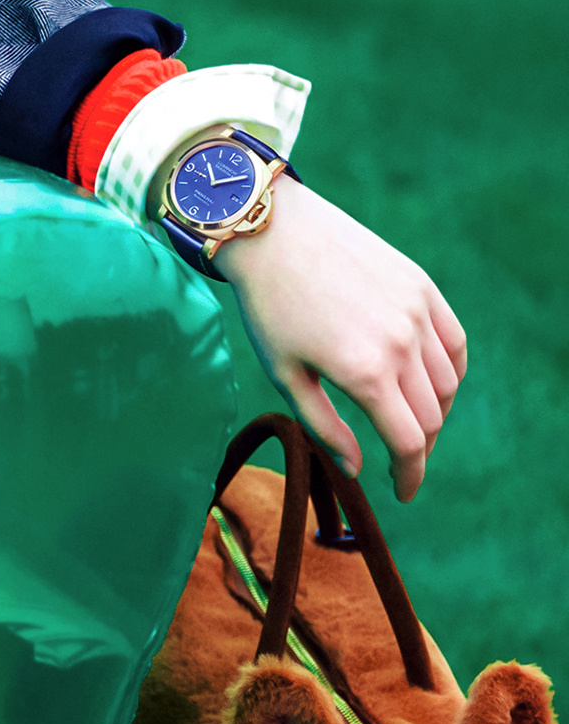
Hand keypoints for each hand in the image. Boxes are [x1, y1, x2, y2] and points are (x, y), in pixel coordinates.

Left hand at [223, 173, 465, 501]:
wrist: (273, 230)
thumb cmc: (268, 307)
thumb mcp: (285, 376)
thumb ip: (325, 428)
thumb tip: (357, 471)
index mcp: (365, 373)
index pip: (408, 443)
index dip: (410, 476)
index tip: (403, 492)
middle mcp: (401, 343)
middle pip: (431, 418)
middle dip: (419, 449)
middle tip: (401, 461)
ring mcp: (417, 311)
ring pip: (448, 383)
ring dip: (435, 413)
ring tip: (410, 422)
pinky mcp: (421, 286)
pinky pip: (454, 343)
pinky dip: (450, 372)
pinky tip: (432, 384)